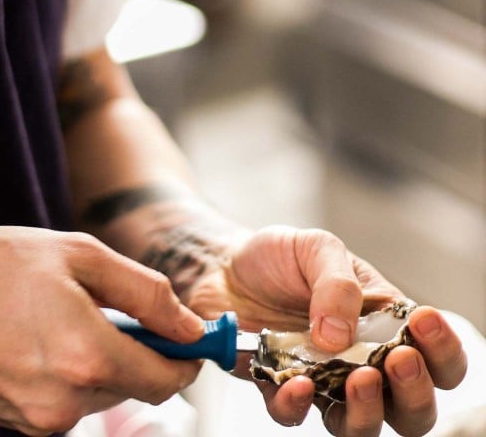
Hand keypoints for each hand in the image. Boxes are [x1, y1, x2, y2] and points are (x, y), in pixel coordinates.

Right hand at [0, 226, 203, 434]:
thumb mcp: (79, 255)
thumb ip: (144, 292)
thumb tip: (188, 325)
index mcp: (87, 356)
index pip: (166, 377)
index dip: (185, 355)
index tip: (191, 336)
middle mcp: (66, 402)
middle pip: (136, 386)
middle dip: (139, 348)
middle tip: (113, 305)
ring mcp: (39, 420)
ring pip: (102, 393)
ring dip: (101, 358)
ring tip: (64, 313)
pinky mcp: (18, 424)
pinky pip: (68, 400)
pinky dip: (71, 370)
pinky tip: (41, 334)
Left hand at [184, 224, 466, 434]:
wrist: (223, 265)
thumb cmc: (280, 256)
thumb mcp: (316, 248)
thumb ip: (337, 283)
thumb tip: (341, 336)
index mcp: (385, 325)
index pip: (436, 356)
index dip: (443, 351)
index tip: (425, 323)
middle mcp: (362, 363)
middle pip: (412, 407)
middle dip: (415, 392)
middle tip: (398, 360)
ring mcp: (324, 383)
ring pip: (363, 426)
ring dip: (367, 412)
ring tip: (357, 379)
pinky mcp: (282, 391)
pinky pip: (297, 416)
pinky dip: (298, 405)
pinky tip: (297, 383)